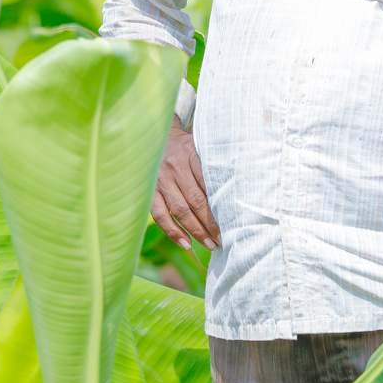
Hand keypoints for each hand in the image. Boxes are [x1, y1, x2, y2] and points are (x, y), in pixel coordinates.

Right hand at [152, 116, 219, 249]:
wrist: (156, 138)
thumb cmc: (186, 148)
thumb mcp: (201, 148)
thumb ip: (213, 167)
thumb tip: (233, 197)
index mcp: (191, 154)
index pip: (208, 184)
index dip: (219, 206)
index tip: (232, 222)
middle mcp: (175, 167)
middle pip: (195, 201)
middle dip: (211, 224)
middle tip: (223, 239)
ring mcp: (160, 179)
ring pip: (179, 210)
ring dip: (196, 231)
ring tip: (210, 245)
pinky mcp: (150, 191)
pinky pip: (160, 215)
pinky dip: (173, 231)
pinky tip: (186, 243)